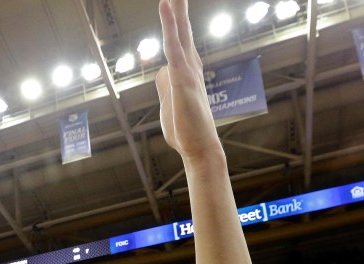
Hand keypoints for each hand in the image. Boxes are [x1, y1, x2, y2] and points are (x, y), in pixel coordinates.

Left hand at [156, 0, 221, 162]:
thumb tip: (163, 72)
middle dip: (179, 6)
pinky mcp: (181, 78)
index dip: (176, 19)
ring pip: (179, 31)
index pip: (180, 38)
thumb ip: (166, 86)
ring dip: (176, 8)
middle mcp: (190, 65)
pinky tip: (165, 6)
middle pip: (183, 28)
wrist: (199, 148)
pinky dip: (169, 25)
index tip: (173, 0)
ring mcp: (187, 70)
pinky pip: (173, 46)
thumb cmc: (186, 130)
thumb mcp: (170, 103)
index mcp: (187, 71)